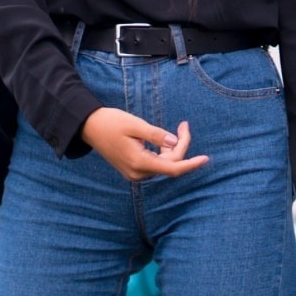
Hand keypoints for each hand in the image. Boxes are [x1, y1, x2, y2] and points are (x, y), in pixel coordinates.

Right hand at [79, 112, 208, 181]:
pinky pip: (155, 163)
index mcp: (138, 162)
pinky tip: (163, 139)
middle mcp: (137, 172)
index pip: (172, 168)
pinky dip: (163, 152)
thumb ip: (156, 135)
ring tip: (177, 127)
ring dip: (173, 148)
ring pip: (164, 164)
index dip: (191, 164)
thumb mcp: (135, 125)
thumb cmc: (111, 122)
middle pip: (170, 164)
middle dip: (181, 145)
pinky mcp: (133, 169)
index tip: (205, 159)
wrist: (89, 127)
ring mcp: (134, 173)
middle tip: (184, 124)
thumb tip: (175, 143)